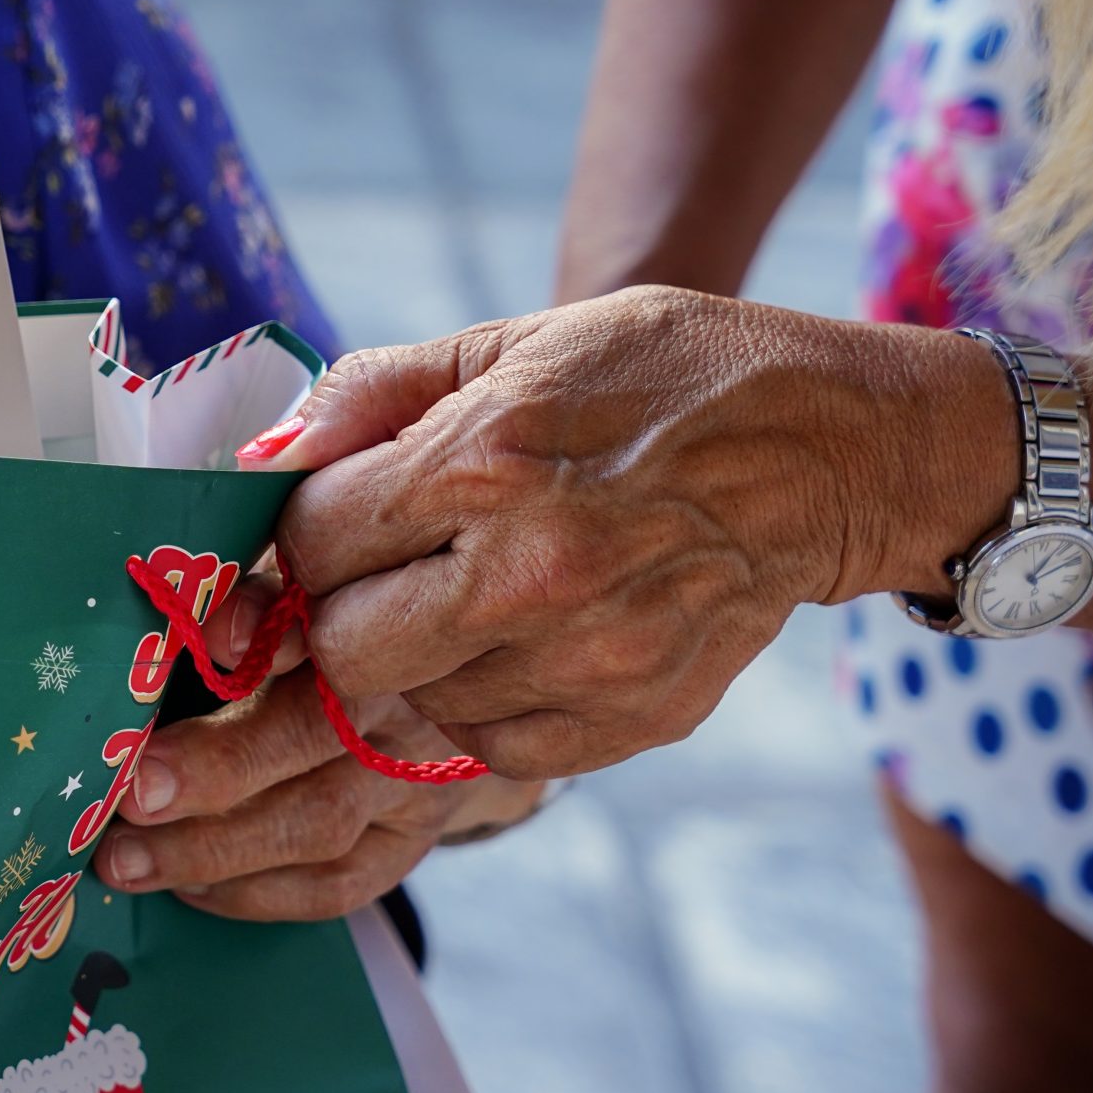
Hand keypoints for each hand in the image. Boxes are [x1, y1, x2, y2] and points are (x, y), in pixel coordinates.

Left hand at [90, 590, 546, 919]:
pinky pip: (336, 885)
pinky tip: (189, 887)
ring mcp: (417, 779)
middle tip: (132, 793)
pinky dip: (255, 893)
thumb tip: (194, 620)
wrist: (439, 691)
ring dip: (213, 849)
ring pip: (319, 824)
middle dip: (218, 769)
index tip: (207, 646)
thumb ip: (247, 595)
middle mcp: (408, 698)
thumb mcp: (294, 589)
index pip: (324, 622)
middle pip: (316, 736)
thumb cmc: (329, 625)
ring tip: (126, 859)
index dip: (267, 633)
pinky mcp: (410, 843)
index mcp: (372, 616)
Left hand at [256, 286, 1016, 777]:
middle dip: (334, 615)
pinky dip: (479, 705)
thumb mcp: (513, 343)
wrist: (827, 446)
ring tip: (462, 595)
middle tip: (371, 577)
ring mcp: (586, 658)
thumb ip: (375, 394)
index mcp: (486, 461)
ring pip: (410, 706)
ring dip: (410, 661)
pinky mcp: (631, 718)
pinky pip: (491, 750)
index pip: (311, 540)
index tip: (320, 527)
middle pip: (341, 651)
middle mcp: (530, 572)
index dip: (296, 536)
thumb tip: (266, 452)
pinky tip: (515, 641)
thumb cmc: (658, 376)